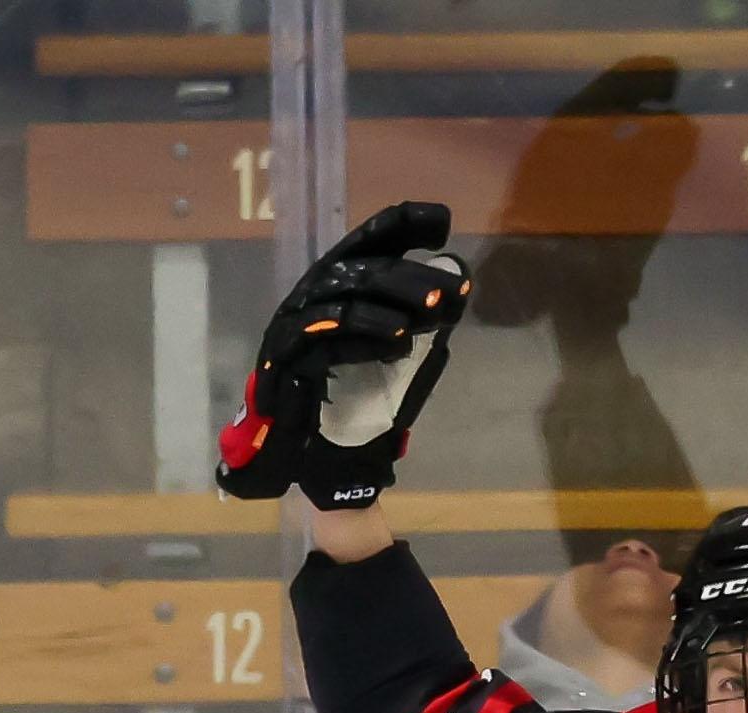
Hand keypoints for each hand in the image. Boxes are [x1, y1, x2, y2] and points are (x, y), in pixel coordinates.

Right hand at [217, 201, 472, 509]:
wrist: (325, 453)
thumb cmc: (363, 396)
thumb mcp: (403, 350)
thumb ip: (424, 318)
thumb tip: (458, 281)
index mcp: (341, 284)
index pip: (370, 240)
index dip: (403, 224)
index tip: (442, 223)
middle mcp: (315, 294)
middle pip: (366, 269)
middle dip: (415, 277)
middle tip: (456, 290)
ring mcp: (298, 323)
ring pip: (348, 296)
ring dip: (396, 302)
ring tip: (434, 314)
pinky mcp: (289, 355)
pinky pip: (329, 335)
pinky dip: (367, 335)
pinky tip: (401, 343)